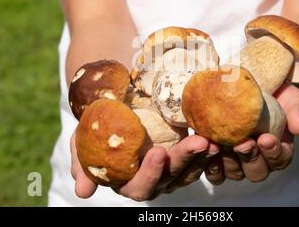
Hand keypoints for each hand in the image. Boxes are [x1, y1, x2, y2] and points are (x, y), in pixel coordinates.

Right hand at [70, 131, 218, 200]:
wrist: (114, 105)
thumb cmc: (97, 126)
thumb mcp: (82, 141)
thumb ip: (83, 164)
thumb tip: (83, 192)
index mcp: (126, 181)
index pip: (140, 187)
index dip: (149, 174)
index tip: (157, 152)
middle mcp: (151, 179)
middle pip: (170, 178)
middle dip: (184, 161)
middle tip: (198, 142)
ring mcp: (170, 169)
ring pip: (190, 170)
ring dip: (202, 157)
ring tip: (212, 140)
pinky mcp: (184, 155)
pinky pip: (200, 158)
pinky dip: (208, 149)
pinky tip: (217, 135)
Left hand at [205, 83, 298, 183]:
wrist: (255, 87)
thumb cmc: (278, 96)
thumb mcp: (293, 99)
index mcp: (279, 151)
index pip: (279, 160)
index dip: (273, 153)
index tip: (266, 138)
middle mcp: (258, 160)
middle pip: (256, 171)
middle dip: (250, 158)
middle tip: (243, 142)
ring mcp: (236, 160)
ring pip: (234, 172)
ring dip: (227, 161)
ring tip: (219, 145)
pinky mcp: (217, 154)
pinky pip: (213, 169)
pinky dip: (208, 162)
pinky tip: (205, 147)